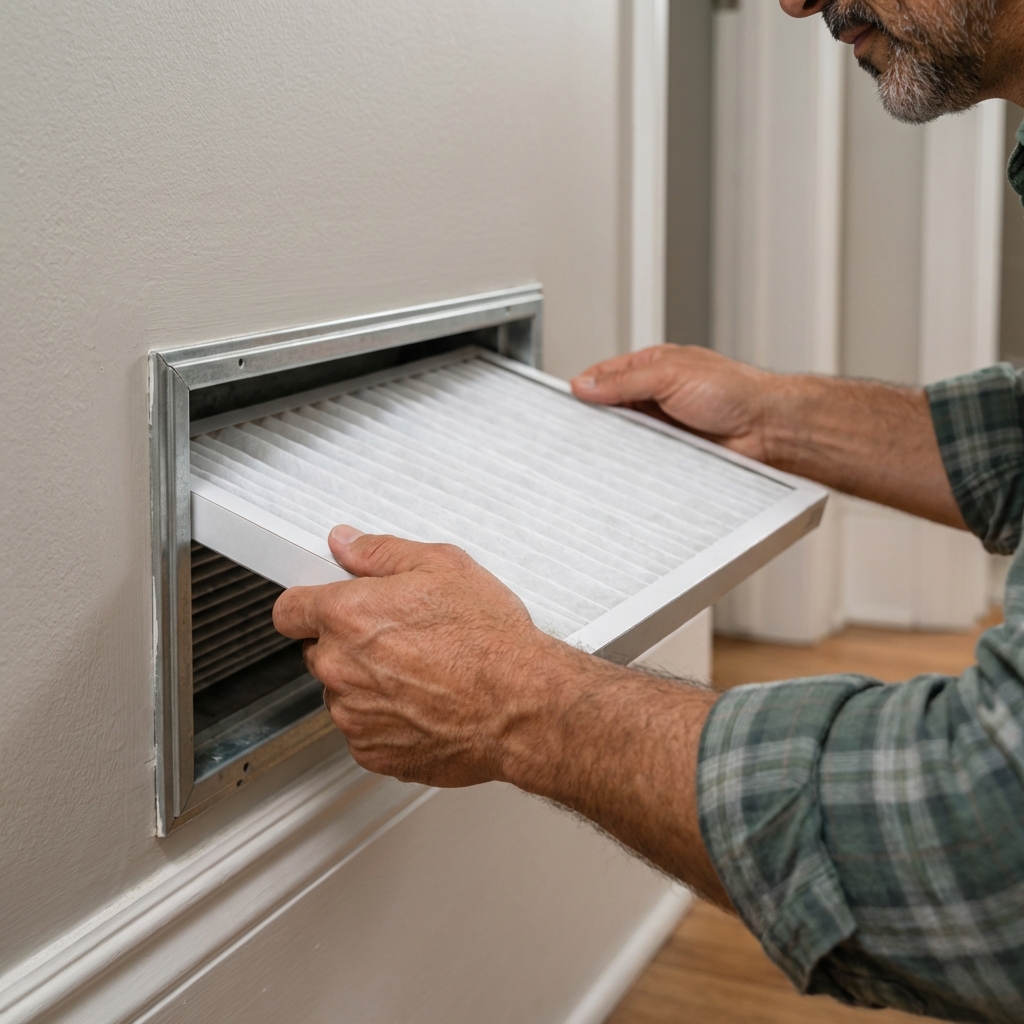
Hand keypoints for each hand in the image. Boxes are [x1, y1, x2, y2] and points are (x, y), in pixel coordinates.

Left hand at [273, 524, 729, 906]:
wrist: (522, 704)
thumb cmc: (490, 641)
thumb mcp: (442, 565)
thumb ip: (380, 552)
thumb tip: (347, 543)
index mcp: (348, 616)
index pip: (288, 610)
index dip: (308, 605)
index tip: (325, 606)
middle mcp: (341, 668)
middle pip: (320, 652)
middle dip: (350, 643)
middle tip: (400, 636)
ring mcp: (355, 715)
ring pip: (344, 693)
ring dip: (368, 684)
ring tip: (422, 672)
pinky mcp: (374, 752)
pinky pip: (365, 730)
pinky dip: (387, 719)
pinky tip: (425, 703)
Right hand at [571, 345, 776, 461]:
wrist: (768, 429)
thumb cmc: (735, 391)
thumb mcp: (669, 375)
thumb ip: (624, 381)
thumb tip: (585, 384)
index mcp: (653, 369)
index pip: (606, 376)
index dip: (584, 388)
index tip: (564, 403)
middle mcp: (657, 397)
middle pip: (611, 410)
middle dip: (595, 420)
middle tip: (576, 433)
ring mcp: (664, 427)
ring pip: (625, 438)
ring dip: (615, 445)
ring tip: (597, 453)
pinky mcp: (672, 454)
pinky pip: (643, 460)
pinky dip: (633, 464)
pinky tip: (624, 469)